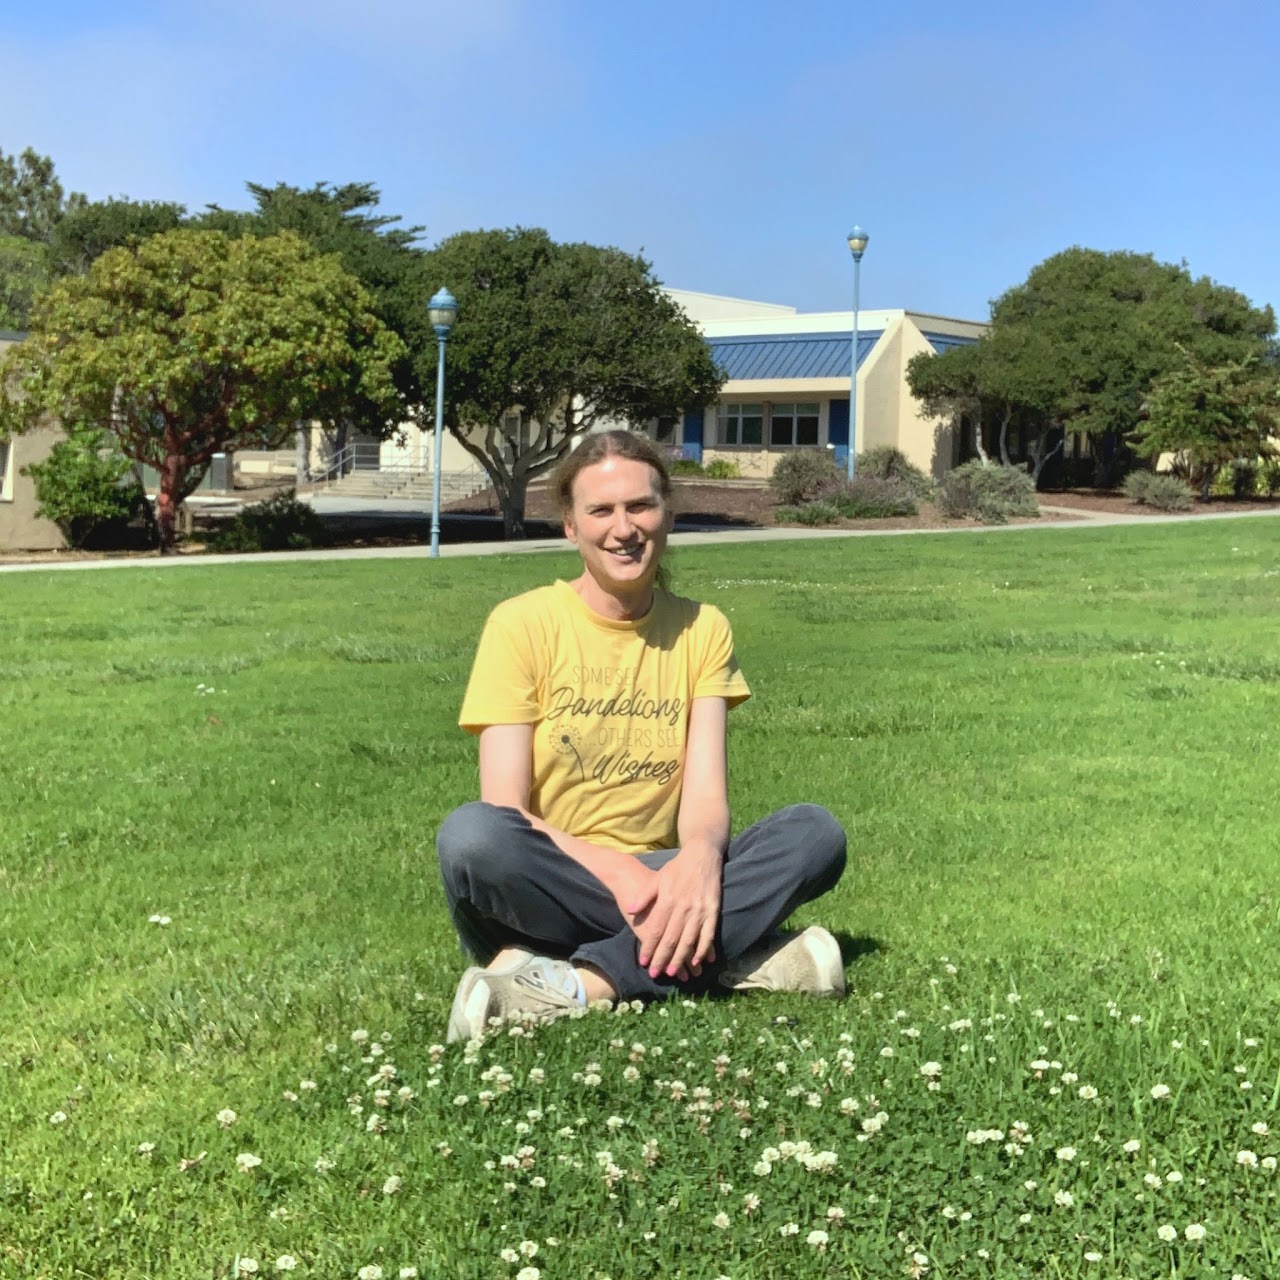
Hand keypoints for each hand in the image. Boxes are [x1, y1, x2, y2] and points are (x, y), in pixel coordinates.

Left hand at [628, 840, 722, 981]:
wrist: (702, 855)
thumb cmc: (677, 868)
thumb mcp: (657, 878)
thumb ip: (644, 895)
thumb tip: (630, 911)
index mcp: (668, 899)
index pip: (656, 929)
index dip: (649, 947)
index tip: (643, 961)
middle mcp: (684, 907)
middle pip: (671, 939)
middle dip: (662, 958)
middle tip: (655, 973)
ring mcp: (700, 910)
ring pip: (688, 940)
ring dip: (680, 958)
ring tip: (673, 972)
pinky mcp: (713, 911)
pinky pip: (708, 934)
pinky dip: (703, 949)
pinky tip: (698, 961)